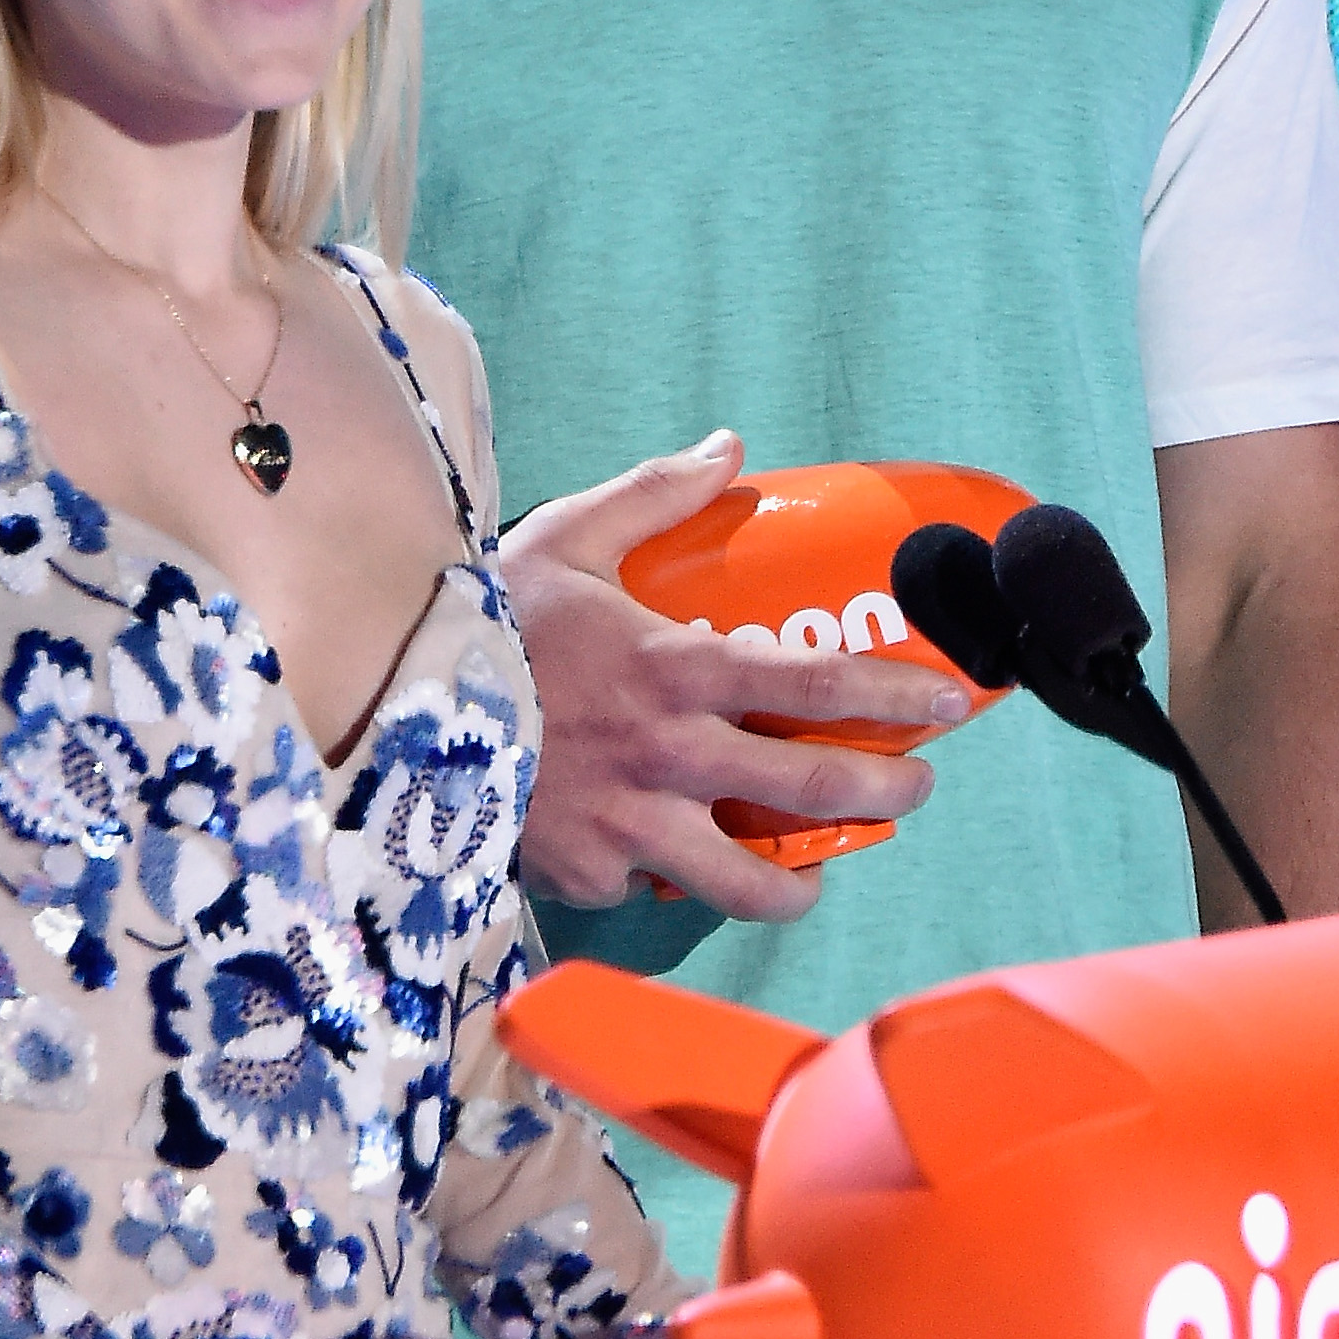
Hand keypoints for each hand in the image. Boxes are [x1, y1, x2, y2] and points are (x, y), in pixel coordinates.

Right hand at [500, 431, 971, 918]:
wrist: (385, 712)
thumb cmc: (484, 621)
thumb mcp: (567, 539)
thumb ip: (654, 494)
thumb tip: (728, 448)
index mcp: (676, 666)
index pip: (819, 684)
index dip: (898, 694)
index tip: (953, 702)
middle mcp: (670, 753)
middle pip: (814, 789)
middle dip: (887, 791)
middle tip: (913, 788)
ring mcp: (631, 826)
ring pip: (750, 881)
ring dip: (800, 881)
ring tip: (813, 872)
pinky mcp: (589, 876)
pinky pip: (653, 891)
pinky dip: (670, 882)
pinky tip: (674, 864)